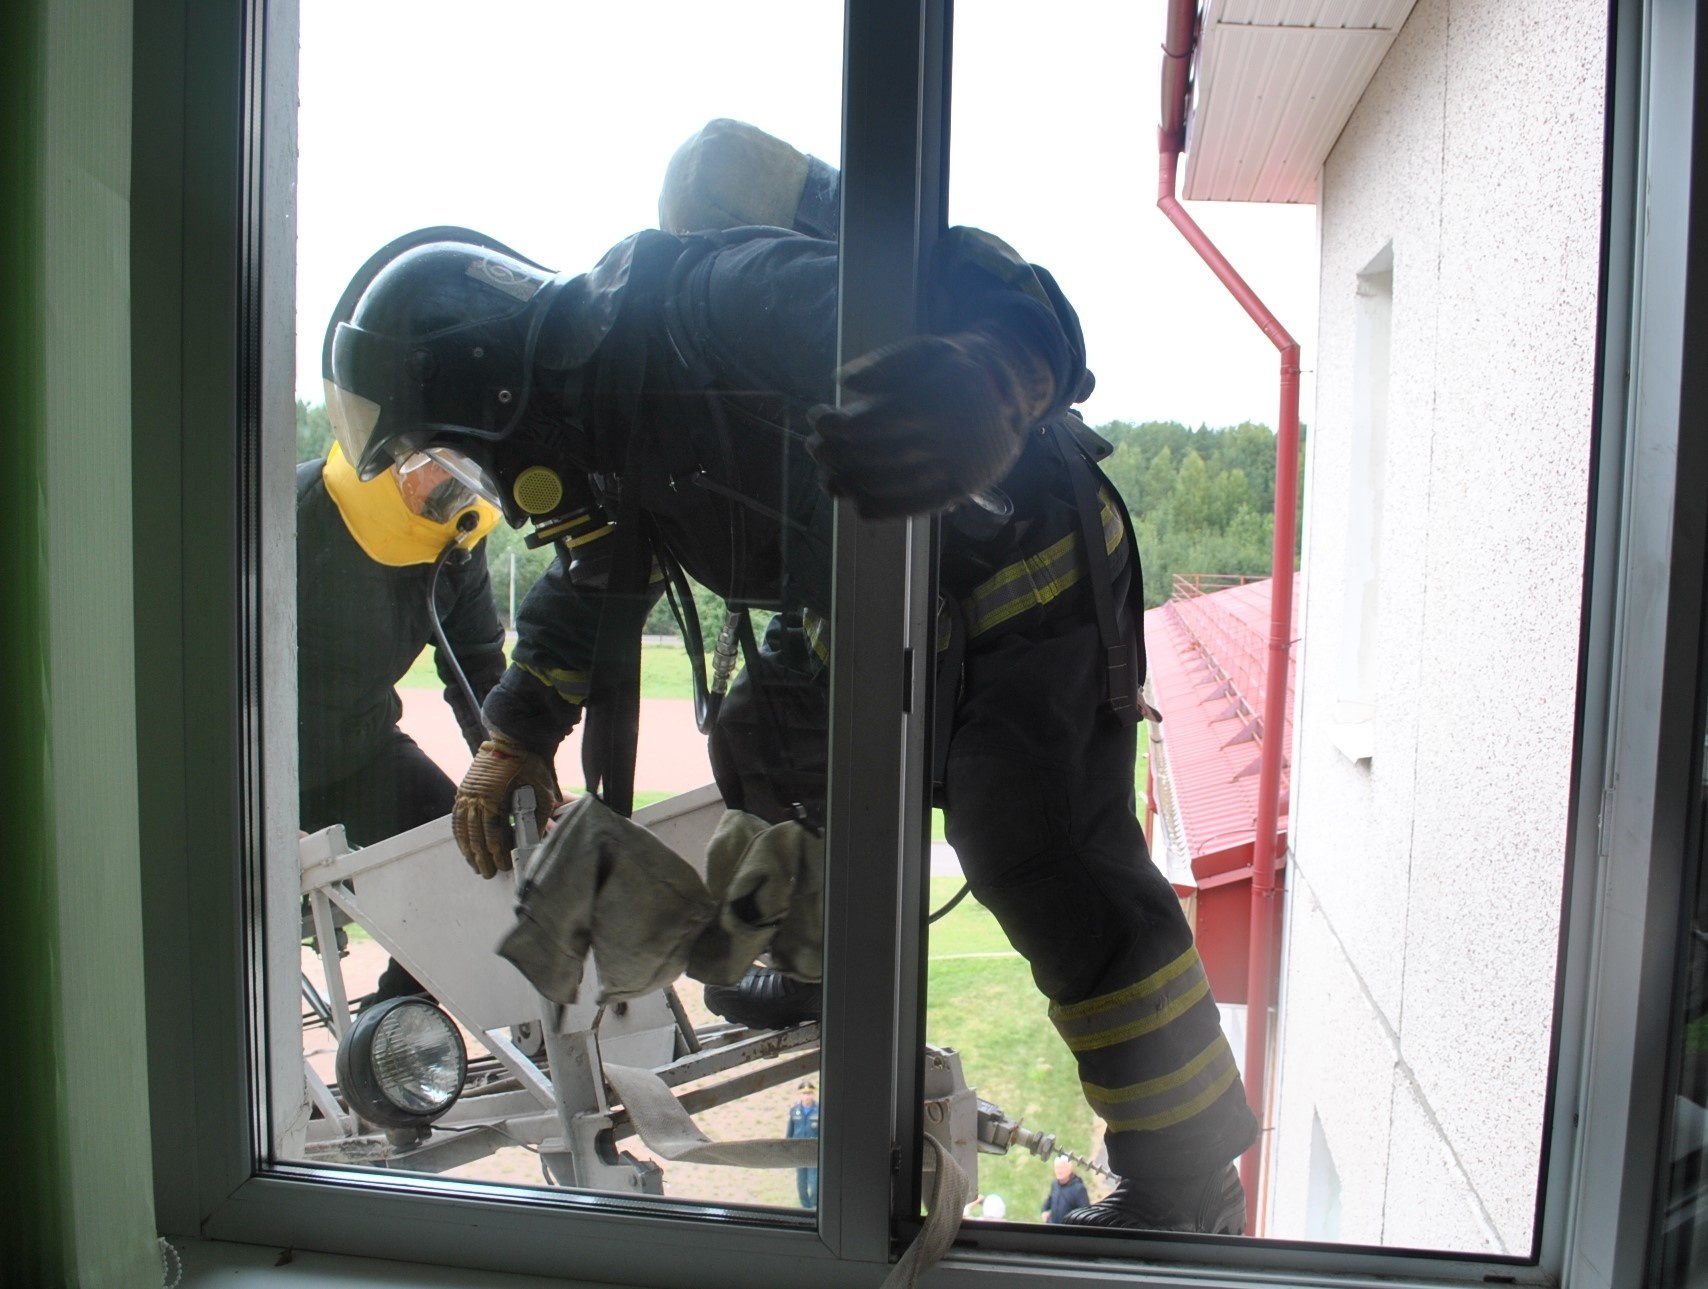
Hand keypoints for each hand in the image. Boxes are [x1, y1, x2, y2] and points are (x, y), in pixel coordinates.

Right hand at [452, 733, 557, 878]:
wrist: (516, 740)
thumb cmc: (532, 766)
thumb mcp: (542, 792)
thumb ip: (539, 819)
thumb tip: (535, 843)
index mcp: (495, 797)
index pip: (493, 833)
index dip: (497, 852)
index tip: (502, 865)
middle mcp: (476, 796)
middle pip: (476, 834)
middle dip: (482, 857)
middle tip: (488, 873)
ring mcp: (467, 792)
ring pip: (463, 827)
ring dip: (468, 849)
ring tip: (475, 865)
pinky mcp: (464, 789)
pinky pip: (458, 816)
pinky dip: (460, 833)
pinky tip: (465, 844)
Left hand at [805, 325, 1052, 517]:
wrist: (1010, 393)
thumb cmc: (959, 367)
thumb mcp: (927, 349)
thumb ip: (885, 363)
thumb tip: (842, 382)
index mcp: (936, 400)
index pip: (871, 424)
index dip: (835, 425)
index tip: (816, 417)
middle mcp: (946, 439)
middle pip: (875, 457)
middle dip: (836, 454)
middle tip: (814, 447)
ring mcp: (954, 468)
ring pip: (891, 486)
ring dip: (850, 484)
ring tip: (828, 476)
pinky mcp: (959, 489)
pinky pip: (914, 508)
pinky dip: (881, 508)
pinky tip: (857, 502)